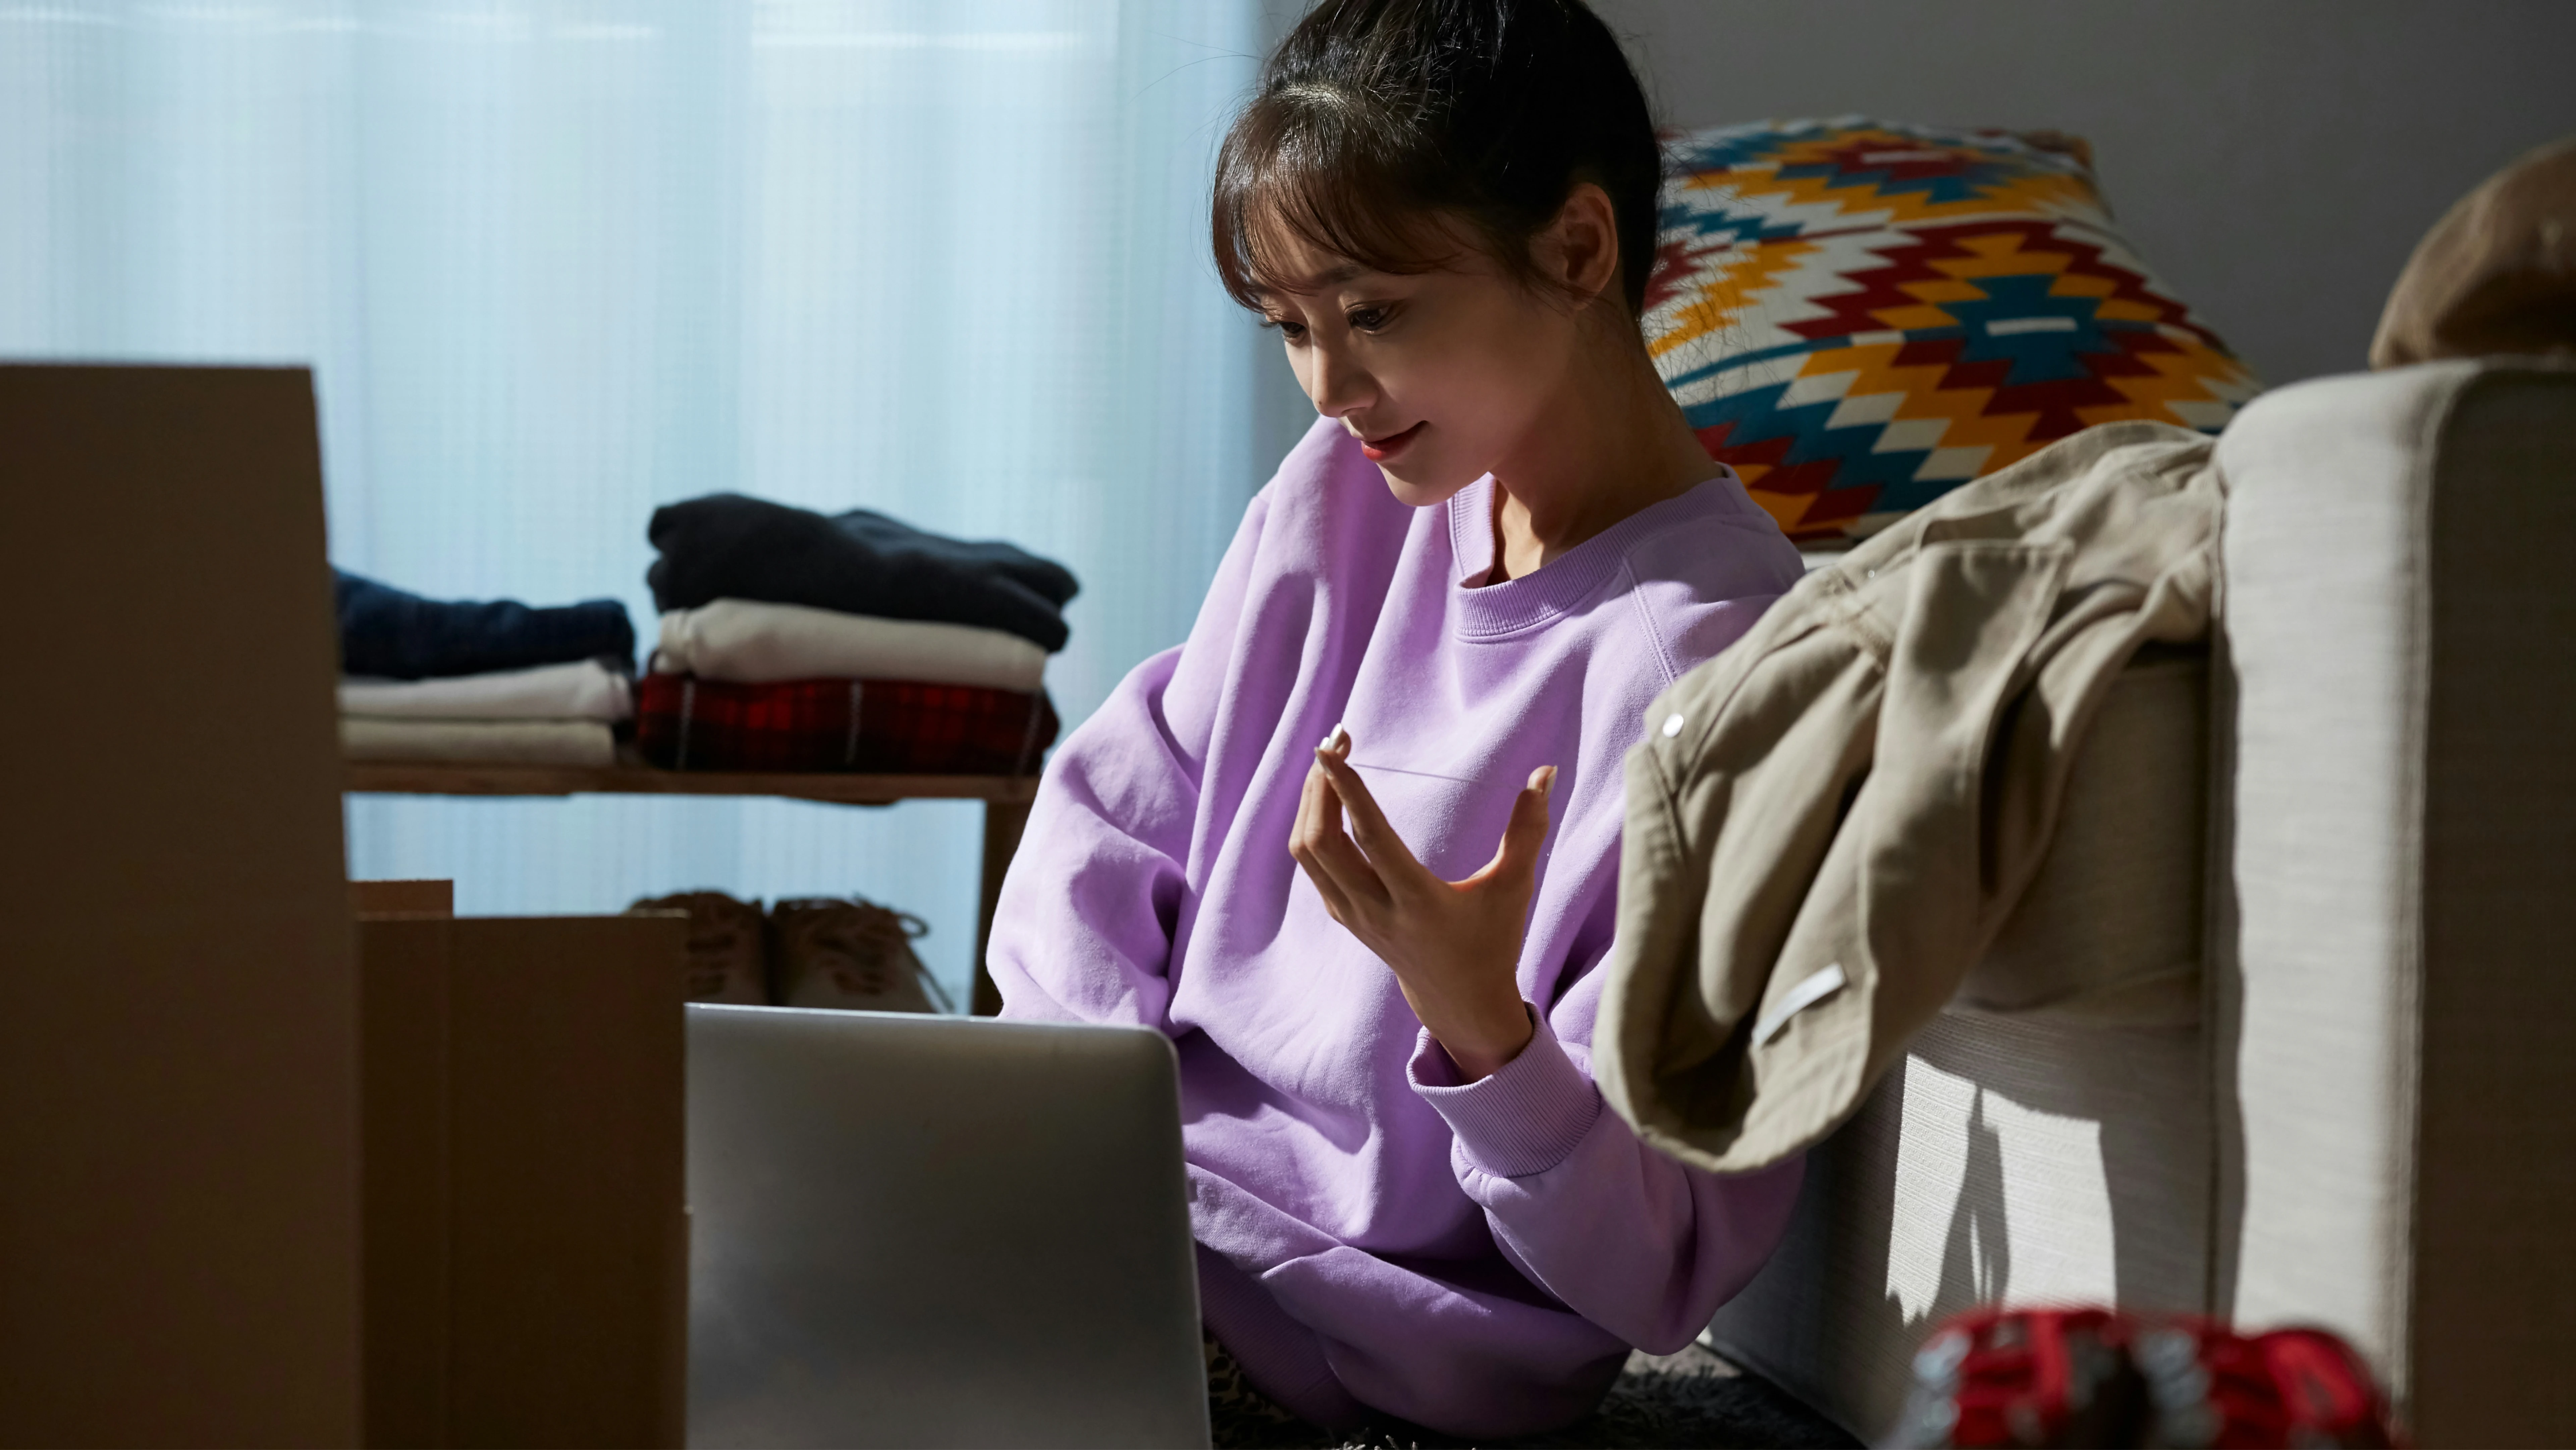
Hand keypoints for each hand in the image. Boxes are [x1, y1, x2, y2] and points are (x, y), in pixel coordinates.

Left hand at [1288, 725, 1554, 1080]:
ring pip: (1308, 853)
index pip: (1370, 838)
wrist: (1458, 999)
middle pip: (1322, 842)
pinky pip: (1312, 865)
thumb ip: (1528, 829)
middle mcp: (1376, 909)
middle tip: (1335, 741)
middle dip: (1321, 787)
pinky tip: (1327, 798)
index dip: (1347, 791)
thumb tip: (1546, 772)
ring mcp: (1353, 915)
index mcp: (1418, 900)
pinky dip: (1312, 826)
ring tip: (1329, 763)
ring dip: (1311, 803)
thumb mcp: (1515, 886)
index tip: (1330, 750)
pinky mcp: (1343, 915)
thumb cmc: (1493, 940)